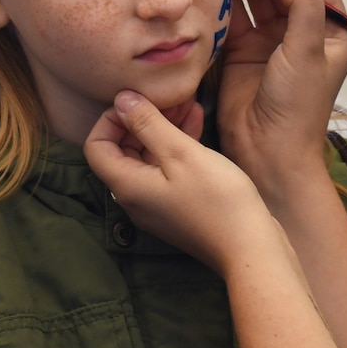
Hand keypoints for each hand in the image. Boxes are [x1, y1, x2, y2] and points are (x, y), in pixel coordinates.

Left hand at [84, 90, 277, 273]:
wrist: (250, 248)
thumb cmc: (217, 200)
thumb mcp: (181, 153)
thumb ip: (148, 124)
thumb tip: (121, 99)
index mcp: (127, 185)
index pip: (96, 146)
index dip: (111, 119)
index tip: (138, 102)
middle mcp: (135, 198)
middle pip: (122, 151)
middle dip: (142, 120)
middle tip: (169, 99)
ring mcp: (157, 204)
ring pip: (148, 158)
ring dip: (163, 129)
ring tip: (188, 104)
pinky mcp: (178, 206)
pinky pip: (167, 170)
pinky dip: (177, 146)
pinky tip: (197, 123)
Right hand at [218, 0, 346, 188]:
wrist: (267, 151)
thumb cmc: (297, 106)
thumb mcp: (308, 52)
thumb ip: (304, 7)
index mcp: (330, 33)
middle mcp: (301, 34)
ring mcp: (270, 43)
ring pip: (258, 1)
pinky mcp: (241, 53)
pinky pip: (235, 20)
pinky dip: (228, 6)